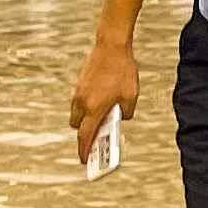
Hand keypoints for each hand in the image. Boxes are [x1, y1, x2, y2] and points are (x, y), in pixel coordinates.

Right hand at [69, 41, 136, 163]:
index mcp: (95, 108)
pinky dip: (86, 107)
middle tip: (96, 137)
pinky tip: (101, 102)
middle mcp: (82, 102)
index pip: (86, 135)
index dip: (84, 149)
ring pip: (76, 114)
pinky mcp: (79, 84)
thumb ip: (126, 112)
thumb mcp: (131, 96)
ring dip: (85, 119)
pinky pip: (79, 102)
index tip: (84, 160)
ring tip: (101, 118)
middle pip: (78, 127)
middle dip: (85, 133)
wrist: (111, 47)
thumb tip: (121, 118)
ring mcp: (78, 92)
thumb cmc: (123, 71)